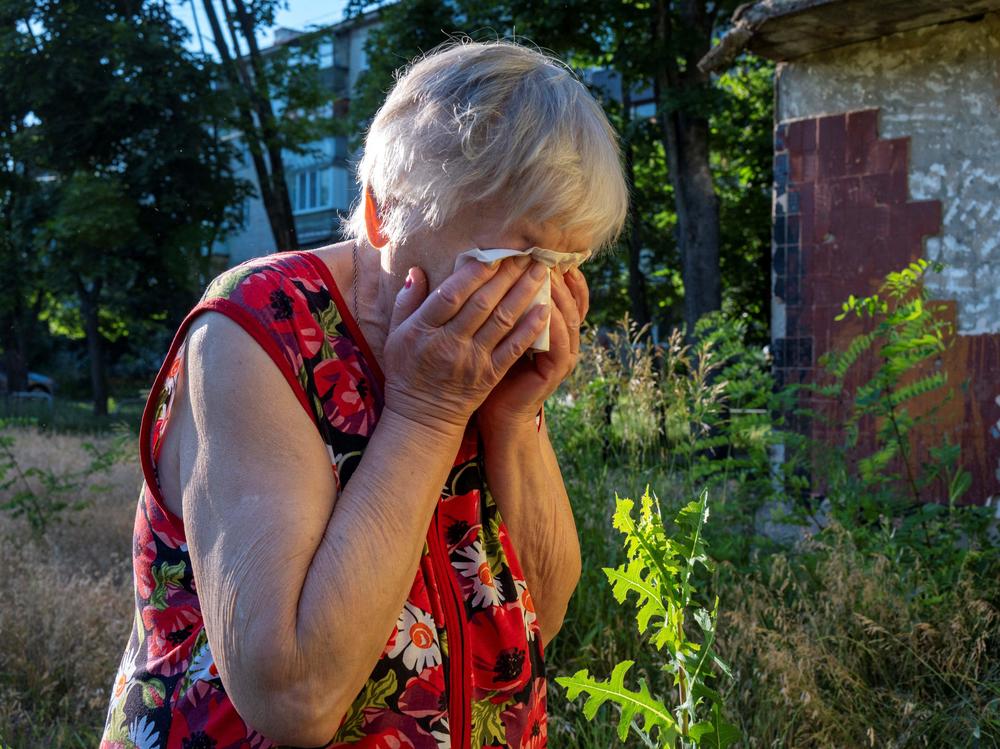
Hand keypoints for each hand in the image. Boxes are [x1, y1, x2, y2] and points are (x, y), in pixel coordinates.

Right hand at [383, 255, 550, 432]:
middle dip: (506, 275)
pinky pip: (513, 349)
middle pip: (481, 304)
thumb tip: (417, 270)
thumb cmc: (407, 370)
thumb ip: (406, 302)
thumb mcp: (395, 335)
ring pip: (501, 321)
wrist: (422, 416)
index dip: (473, 274)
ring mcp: (472, 360)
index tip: (492, 254)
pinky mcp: (489, 375)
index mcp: (423, 329)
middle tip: (525, 254)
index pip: (450, 295)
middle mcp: (449, 343)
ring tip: (540, 272)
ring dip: (523, 294)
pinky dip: (530, 329)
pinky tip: (545, 309)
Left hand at [478, 266, 588, 433]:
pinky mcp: (556, 370)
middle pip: (573, 301)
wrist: (497, 411)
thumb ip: (505, 301)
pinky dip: (553, 322)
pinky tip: (542, 305)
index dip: (563, 273)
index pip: (568, 294)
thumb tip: (492, 265)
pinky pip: (560, 341)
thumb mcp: (502, 328)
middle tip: (546, 256)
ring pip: (570, 318)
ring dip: (558, 295)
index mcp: (554, 327)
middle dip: (561, 278)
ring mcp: (564, 354)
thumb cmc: (494, 365)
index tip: (548, 251)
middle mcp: (565, 338)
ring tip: (545, 274)